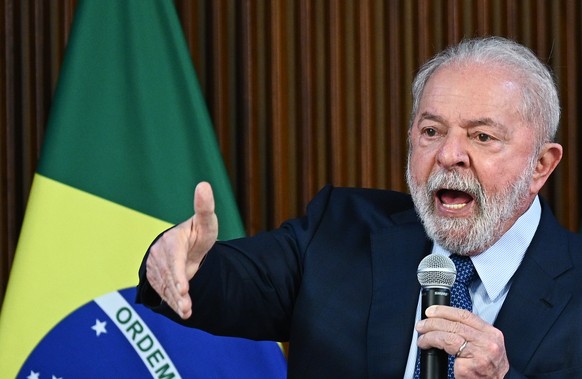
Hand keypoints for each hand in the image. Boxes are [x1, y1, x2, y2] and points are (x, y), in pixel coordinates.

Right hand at [145, 182, 217, 318]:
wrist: (184, 246)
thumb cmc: (198, 233)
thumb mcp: (205, 223)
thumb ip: (205, 208)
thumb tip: (204, 185)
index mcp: (172, 241)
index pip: (173, 260)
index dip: (177, 274)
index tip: (184, 288)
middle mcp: (159, 254)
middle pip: (169, 276)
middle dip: (177, 292)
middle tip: (186, 306)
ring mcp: (155, 267)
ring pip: (165, 286)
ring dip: (175, 301)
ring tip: (187, 312)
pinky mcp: (154, 278)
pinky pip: (162, 292)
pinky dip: (171, 302)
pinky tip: (182, 311)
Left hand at [416, 305, 509, 377]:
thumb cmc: (487, 370)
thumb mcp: (486, 347)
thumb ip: (472, 333)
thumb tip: (447, 322)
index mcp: (493, 334)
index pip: (466, 315)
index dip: (445, 311)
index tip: (432, 311)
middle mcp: (488, 343)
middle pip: (455, 324)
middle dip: (433, 322)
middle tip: (422, 324)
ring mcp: (479, 355)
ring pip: (449, 335)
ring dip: (430, 334)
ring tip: (422, 336)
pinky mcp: (467, 367)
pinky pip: (446, 350)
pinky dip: (432, 344)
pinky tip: (426, 345)